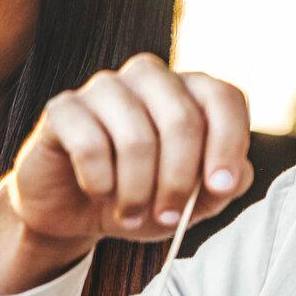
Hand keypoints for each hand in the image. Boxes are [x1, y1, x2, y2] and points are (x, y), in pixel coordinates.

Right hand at [0, 54, 252, 256]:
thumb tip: (234, 175)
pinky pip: (90, 145)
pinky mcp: (62, 108)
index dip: (228, 143)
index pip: (222, 98)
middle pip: (181, 119)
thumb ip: (223, 185)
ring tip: (131, 214)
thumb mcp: (192, 202)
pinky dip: (99, 182)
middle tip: (169, 217)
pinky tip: (98, 193)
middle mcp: (148, 78)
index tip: (219, 187)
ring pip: (136, 137)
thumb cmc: (140, 197)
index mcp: (188, 91)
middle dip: (178, 180)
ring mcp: (103, 88)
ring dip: (137, 190)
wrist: (74, 211)